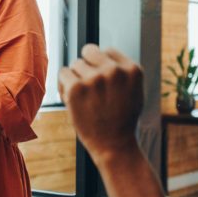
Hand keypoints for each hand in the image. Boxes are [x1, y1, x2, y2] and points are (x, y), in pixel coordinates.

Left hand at [58, 44, 144, 164]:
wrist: (114, 145)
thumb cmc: (122, 119)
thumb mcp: (134, 91)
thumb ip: (122, 72)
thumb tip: (103, 53)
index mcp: (132, 69)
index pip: (108, 51)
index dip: (101, 64)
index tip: (101, 80)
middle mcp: (114, 70)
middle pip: (89, 51)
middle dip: (87, 66)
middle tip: (89, 86)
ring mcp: (95, 78)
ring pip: (75, 64)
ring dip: (75, 78)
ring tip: (83, 97)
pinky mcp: (76, 88)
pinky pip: (63, 73)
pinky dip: (64, 85)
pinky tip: (72, 98)